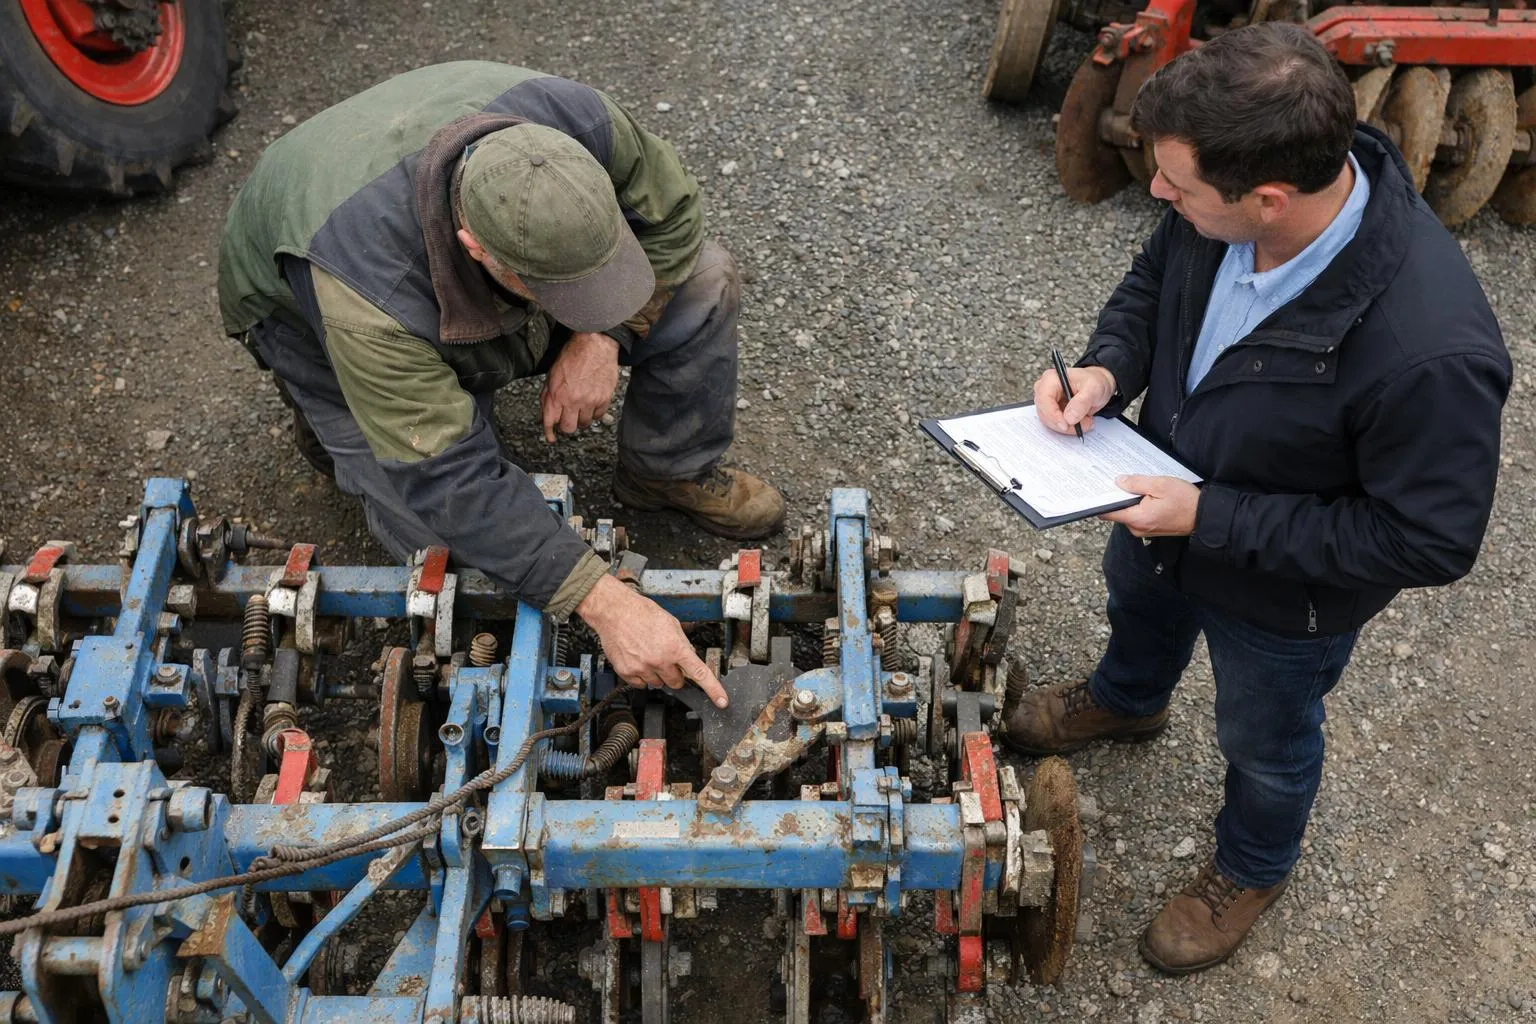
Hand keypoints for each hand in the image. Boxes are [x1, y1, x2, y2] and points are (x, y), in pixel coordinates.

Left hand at [541, 332, 619, 442]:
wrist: (595, 344)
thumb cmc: (572, 356)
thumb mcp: (552, 376)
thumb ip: (547, 398)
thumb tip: (543, 416)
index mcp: (556, 394)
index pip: (549, 422)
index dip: (549, 433)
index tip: (551, 439)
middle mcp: (572, 400)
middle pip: (568, 428)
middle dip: (567, 424)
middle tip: (568, 417)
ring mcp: (589, 401)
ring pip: (584, 424)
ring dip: (581, 418)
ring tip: (581, 406)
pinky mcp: (603, 399)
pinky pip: (598, 416)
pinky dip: (594, 412)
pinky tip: (592, 402)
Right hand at [575, 575, 727, 707]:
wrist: (615, 611)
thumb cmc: (641, 612)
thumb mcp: (671, 623)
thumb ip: (682, 644)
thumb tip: (689, 658)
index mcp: (675, 648)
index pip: (700, 674)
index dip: (713, 690)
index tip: (721, 701)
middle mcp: (660, 660)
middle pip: (676, 682)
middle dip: (675, 673)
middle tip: (666, 658)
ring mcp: (642, 668)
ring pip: (658, 684)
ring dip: (657, 674)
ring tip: (648, 654)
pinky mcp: (627, 673)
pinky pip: (641, 684)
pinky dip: (642, 675)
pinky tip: (638, 659)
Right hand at [1033, 364, 1115, 435]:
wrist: (1099, 384)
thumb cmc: (1095, 381)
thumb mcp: (1093, 388)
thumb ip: (1082, 402)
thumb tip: (1069, 418)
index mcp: (1051, 379)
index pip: (1043, 399)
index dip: (1052, 415)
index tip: (1065, 425)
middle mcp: (1045, 389)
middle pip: (1045, 413)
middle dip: (1064, 423)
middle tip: (1084, 424)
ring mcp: (1047, 401)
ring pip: (1050, 422)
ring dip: (1068, 427)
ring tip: (1086, 421)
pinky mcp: (1052, 411)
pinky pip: (1055, 424)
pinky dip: (1069, 427)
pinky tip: (1081, 421)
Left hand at [1100, 475, 1199, 536]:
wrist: (1204, 516)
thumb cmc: (1185, 501)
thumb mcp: (1160, 485)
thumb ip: (1136, 483)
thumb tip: (1119, 481)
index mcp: (1137, 518)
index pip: (1107, 512)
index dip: (1102, 500)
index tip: (1099, 488)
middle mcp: (1137, 528)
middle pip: (1118, 511)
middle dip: (1119, 496)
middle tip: (1123, 480)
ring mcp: (1143, 530)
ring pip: (1128, 512)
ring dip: (1131, 500)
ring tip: (1140, 486)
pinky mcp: (1150, 528)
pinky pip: (1138, 515)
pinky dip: (1139, 505)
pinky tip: (1148, 495)